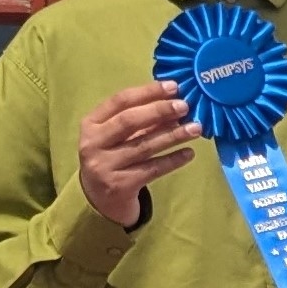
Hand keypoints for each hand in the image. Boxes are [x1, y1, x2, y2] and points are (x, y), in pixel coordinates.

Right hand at [78, 81, 194, 227]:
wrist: (99, 200)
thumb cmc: (112, 158)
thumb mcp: (117, 137)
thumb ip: (139, 121)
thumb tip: (173, 102)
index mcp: (91, 124)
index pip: (120, 101)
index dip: (147, 92)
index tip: (174, 87)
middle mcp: (93, 143)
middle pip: (129, 121)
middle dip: (159, 111)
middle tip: (185, 106)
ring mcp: (105, 165)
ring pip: (144, 146)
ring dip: (173, 136)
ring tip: (195, 128)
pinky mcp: (120, 185)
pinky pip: (152, 169)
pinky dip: (172, 160)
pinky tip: (189, 154)